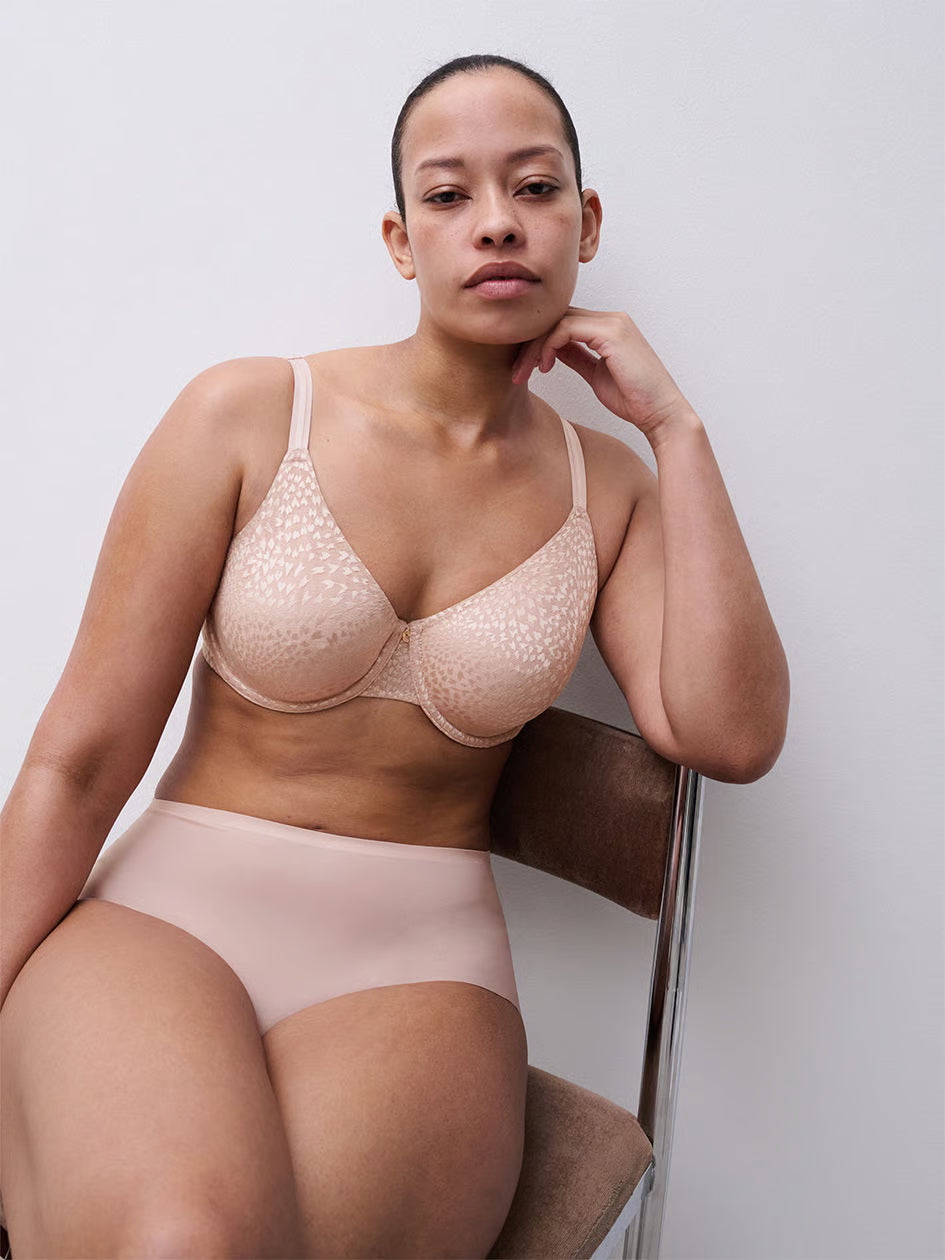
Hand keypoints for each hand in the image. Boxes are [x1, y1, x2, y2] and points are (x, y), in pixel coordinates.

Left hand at [511, 306, 690, 439]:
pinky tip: (543, 367)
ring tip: (525, 373)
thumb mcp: (595, 375)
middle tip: (516, 372)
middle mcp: (611, 319)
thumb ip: (576, 357)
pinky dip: (548, 346)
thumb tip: (551, 349)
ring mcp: (613, 323)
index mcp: (608, 327)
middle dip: (530, 343)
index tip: (523, 368)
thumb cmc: (634, 400)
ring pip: (557, 320)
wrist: (661, 414)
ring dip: (534, 347)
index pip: (562, 322)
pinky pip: (566, 328)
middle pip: (556, 317)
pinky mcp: (612, 333)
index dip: (537, 341)